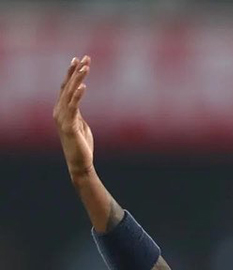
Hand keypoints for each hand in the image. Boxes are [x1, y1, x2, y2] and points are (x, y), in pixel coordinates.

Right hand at [53, 56, 94, 182]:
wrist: (79, 162)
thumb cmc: (81, 144)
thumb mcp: (80, 123)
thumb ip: (77, 111)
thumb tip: (78, 100)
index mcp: (62, 109)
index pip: (66, 87)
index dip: (72, 73)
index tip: (79, 59)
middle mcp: (59, 111)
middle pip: (67, 86)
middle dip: (76, 71)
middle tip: (85, 57)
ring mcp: (62, 118)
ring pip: (70, 94)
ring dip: (78, 79)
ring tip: (86, 67)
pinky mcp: (69, 126)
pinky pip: (73, 108)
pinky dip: (77, 96)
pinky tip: (83, 86)